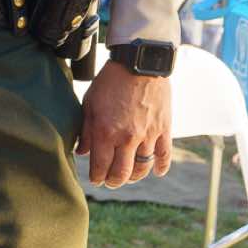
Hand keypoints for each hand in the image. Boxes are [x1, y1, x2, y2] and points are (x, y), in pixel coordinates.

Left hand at [77, 61, 171, 187]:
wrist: (139, 65)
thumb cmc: (110, 83)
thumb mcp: (90, 104)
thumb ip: (87, 131)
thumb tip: (82, 152)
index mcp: (107, 132)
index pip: (101, 166)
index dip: (97, 177)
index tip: (95, 180)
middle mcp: (128, 138)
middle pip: (122, 172)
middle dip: (114, 181)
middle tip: (110, 182)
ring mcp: (148, 135)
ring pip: (143, 167)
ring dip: (135, 177)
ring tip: (128, 177)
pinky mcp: (164, 129)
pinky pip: (165, 154)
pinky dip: (161, 166)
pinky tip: (156, 172)